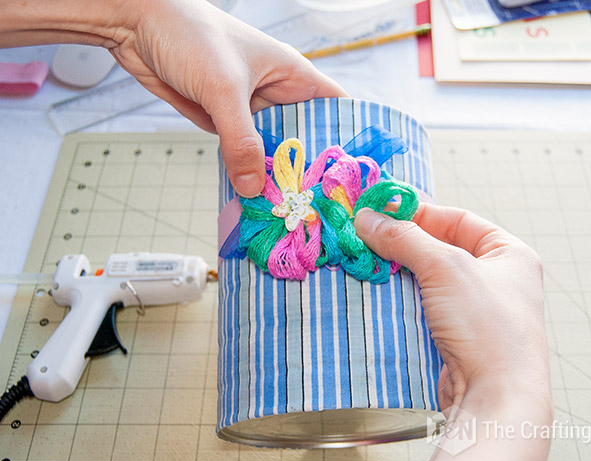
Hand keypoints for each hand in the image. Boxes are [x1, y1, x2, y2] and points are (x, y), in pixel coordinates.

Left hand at [110, 0, 346, 196]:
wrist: (136, 22)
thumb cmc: (190, 35)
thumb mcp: (223, 88)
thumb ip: (239, 139)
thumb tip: (253, 186)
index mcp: (291, 74)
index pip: (334, 107)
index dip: (347, 136)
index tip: (353, 173)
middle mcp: (275, 93)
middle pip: (303, 137)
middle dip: (309, 167)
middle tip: (320, 204)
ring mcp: (248, 109)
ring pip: (271, 149)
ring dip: (275, 174)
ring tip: (290, 208)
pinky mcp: (222, 120)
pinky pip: (241, 152)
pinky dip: (247, 171)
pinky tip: (254, 195)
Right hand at [354, 204, 552, 460]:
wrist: (496, 397)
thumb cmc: (488, 327)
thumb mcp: (445, 267)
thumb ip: (405, 238)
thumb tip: (368, 218)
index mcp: (509, 254)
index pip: (458, 219)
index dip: (419, 213)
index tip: (381, 212)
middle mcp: (496, 280)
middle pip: (439, 250)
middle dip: (403, 246)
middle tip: (366, 238)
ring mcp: (476, 312)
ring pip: (427, 282)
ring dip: (398, 276)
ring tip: (366, 265)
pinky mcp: (456, 338)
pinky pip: (423, 310)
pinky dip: (400, 303)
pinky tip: (377, 297)